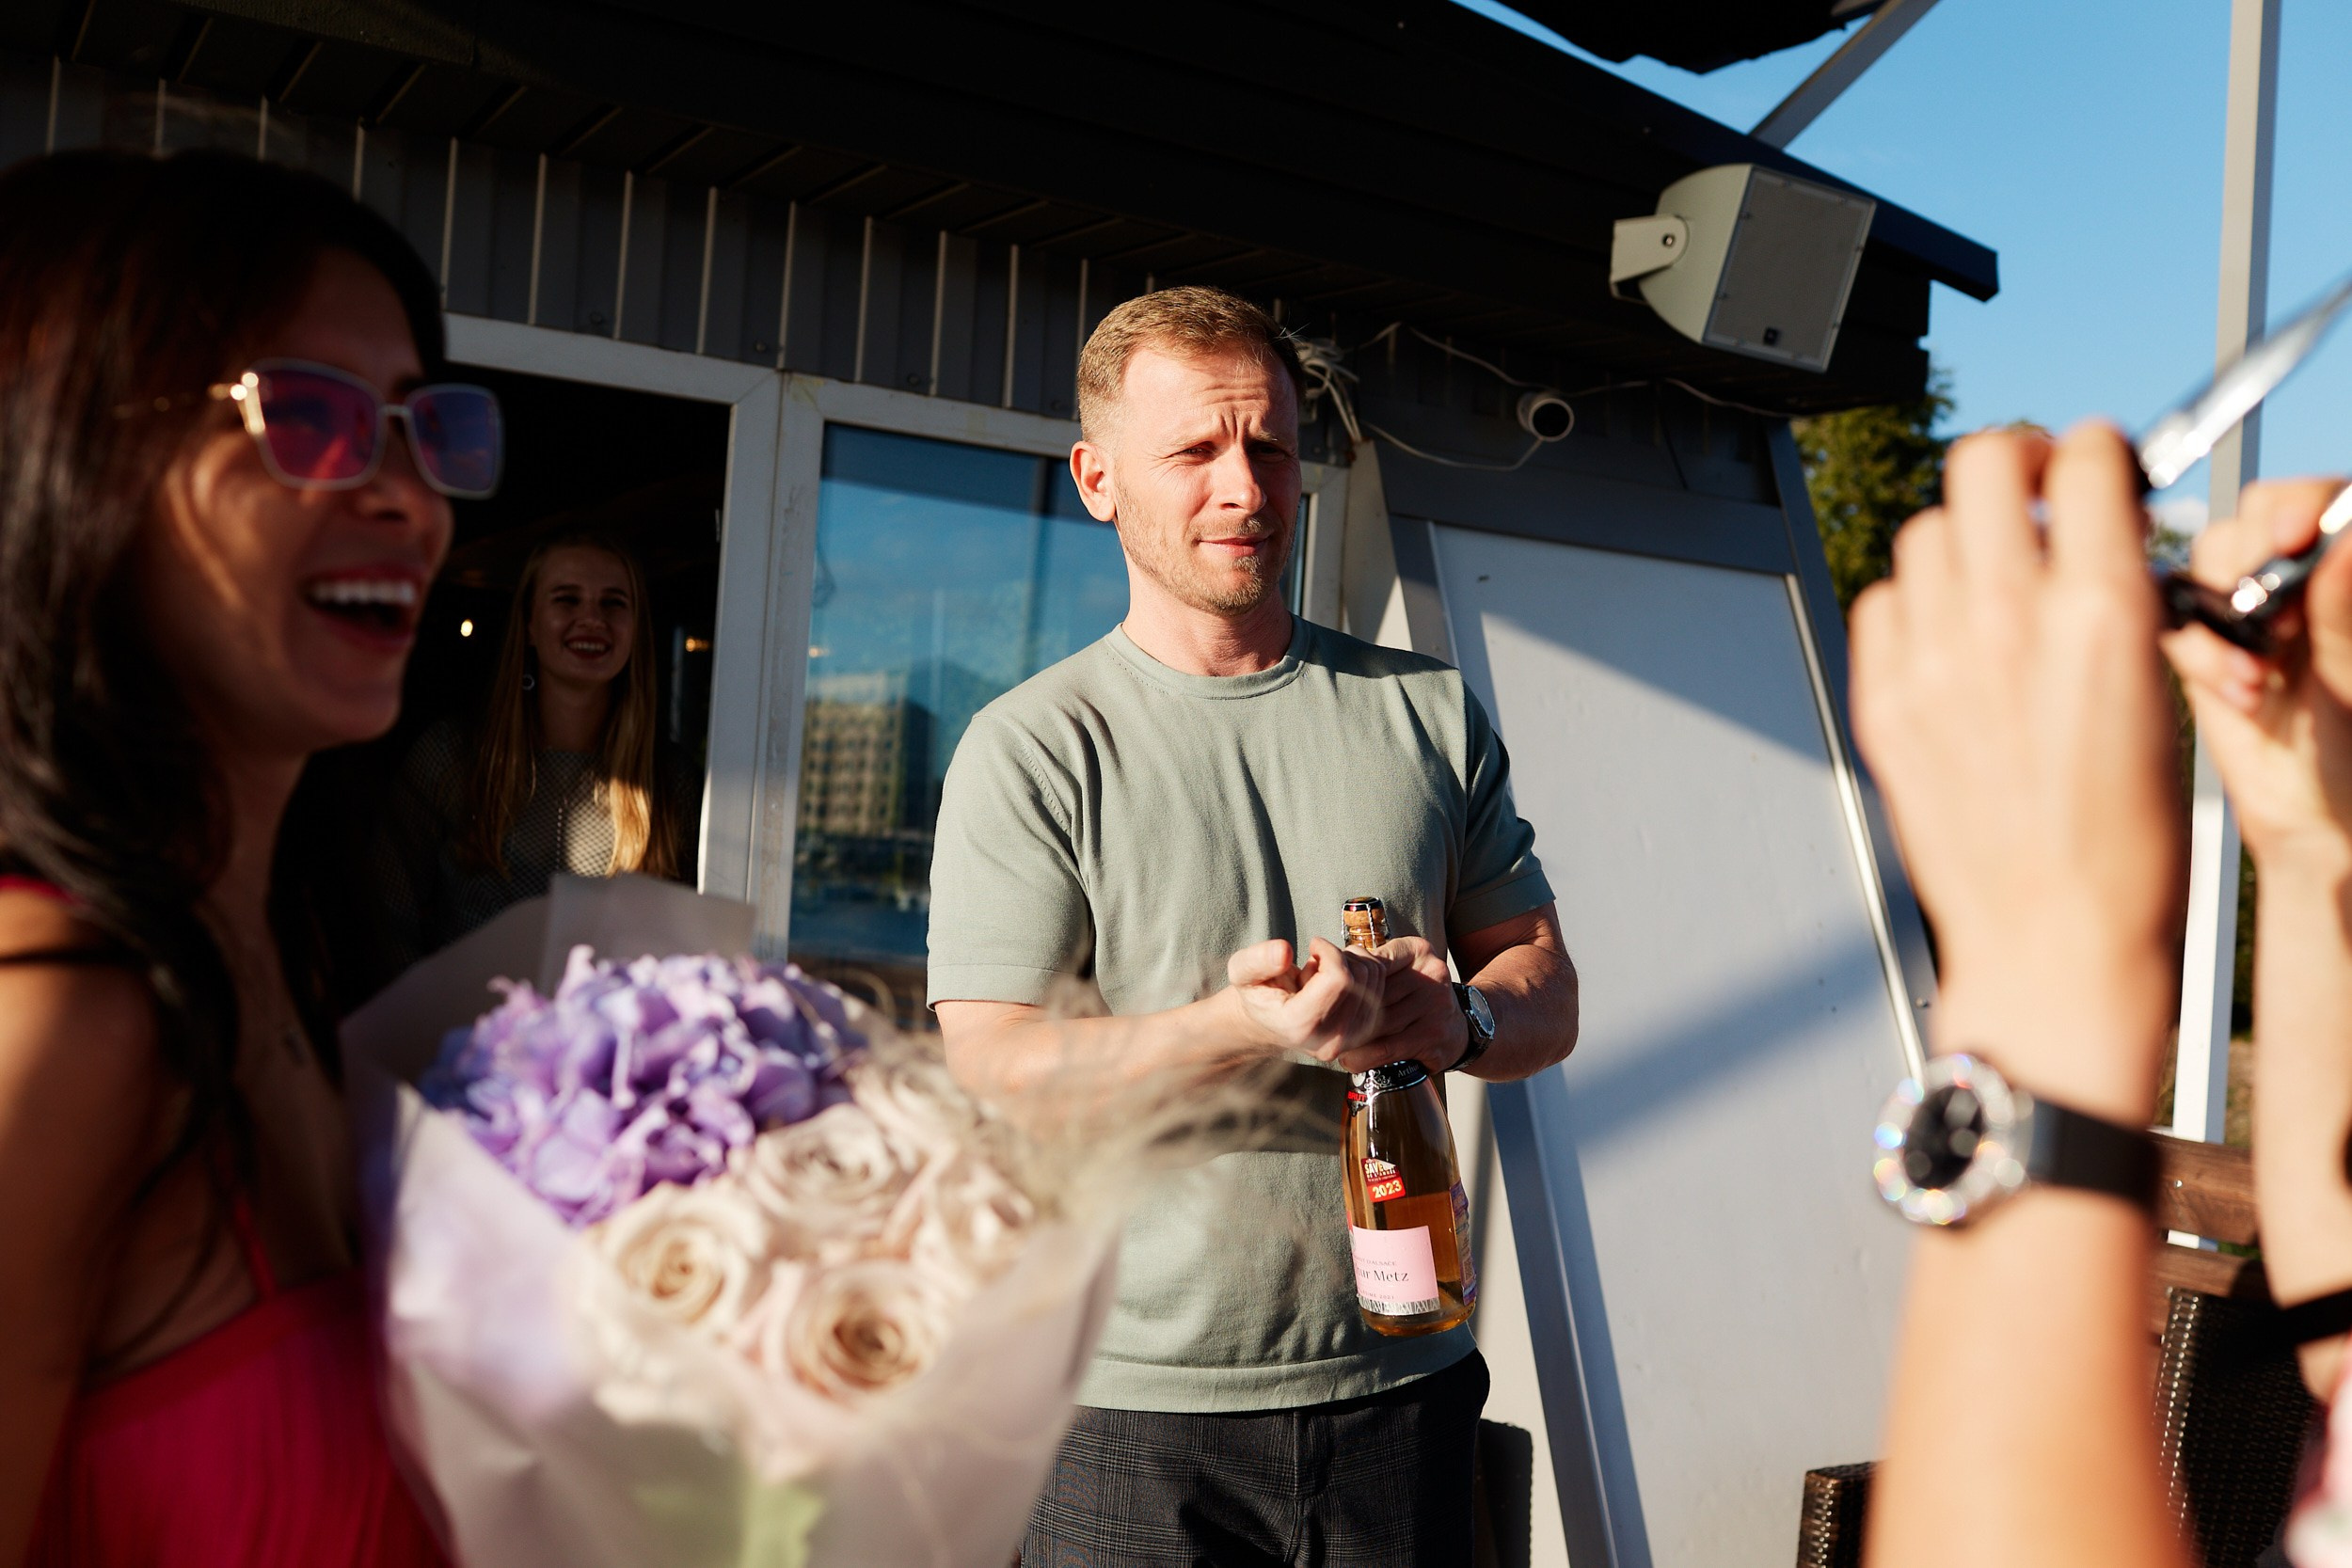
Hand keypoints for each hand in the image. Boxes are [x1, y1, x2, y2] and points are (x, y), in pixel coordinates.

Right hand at [1222, 937, 1384, 1060]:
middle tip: (1316, 963)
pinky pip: (1382, 985)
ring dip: (1353, 963)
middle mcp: (1331, 1040)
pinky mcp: (1367, 1033)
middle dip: (1340, 956)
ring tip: (1325, 973)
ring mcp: (1353, 1040)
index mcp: (1300, 1027)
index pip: (1338, 978)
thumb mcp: (1242, 971)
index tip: (1312, 945)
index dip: (1328, 951)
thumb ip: (1257, 960)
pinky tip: (1340, 980)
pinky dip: (1364, 971)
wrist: (1271, 1021)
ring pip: (1374, 978)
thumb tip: (1284, 952)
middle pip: (1359, 977)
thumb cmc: (1258, 993)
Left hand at [1331, 936, 1467, 1075]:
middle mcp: (1431, 975)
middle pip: (1372, 994)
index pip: (1372, 962)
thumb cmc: (1416, 999)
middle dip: (1343, 1012)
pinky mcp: (1432, 1036)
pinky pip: (1386, 1047)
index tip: (1324, 992)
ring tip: (1329, 1043)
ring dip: (1348, 1037)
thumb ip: (1371, 967)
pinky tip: (1350, 1059)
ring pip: (1375, 1023)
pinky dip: (1363, 1056)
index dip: (1345, 980)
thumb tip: (1322, 970)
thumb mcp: (1401, 970)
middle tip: (1319, 1023)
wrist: (1459, 1030)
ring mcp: (1434, 1006)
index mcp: (1419, 952)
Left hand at [1848, 423, 2183, 1120]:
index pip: (2083, 457)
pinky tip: (1946, 635)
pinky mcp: (1882, 702)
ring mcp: (1931, 660)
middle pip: (1983, 462)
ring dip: (1963, 535)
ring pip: (1925, 529)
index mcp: (2099, 613)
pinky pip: (1882, 603)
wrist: (2054, 935)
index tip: (2095, 466)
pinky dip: (1912, 602)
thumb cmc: (2122, 839)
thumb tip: (2090, 531)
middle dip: (2017, 462)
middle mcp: (2004, 622)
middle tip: (2035, 490)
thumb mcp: (2158, 689)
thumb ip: (2115, 596)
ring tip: (1992, 576)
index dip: (2093, 450)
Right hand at [2162, 477, 2351, 870]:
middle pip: (2251, 519)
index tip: (2297, 537)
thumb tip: (2341, 545)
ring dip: (2226, 619)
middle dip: (2254, 566)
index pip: (2315, 501)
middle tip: (2275, 626)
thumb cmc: (2351, 748)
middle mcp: (2293, 577)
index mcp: (2340, 570)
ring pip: (2207, 565)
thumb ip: (2344, 611)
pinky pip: (2173, 622)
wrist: (2314, 818)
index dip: (2301, 507)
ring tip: (2259, 674)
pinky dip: (2198, 656)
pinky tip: (2239, 694)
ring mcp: (2242, 608)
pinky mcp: (2198, 644)